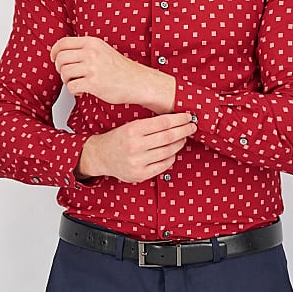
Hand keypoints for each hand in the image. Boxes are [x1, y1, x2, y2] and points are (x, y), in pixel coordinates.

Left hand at [49, 36, 174, 111]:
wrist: (137, 82)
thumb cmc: (121, 69)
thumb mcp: (103, 50)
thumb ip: (86, 49)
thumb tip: (65, 53)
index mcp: (92, 43)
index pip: (63, 43)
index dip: (54, 52)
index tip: (54, 58)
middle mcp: (91, 53)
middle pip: (60, 58)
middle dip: (60, 69)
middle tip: (67, 75)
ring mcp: (92, 68)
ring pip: (64, 73)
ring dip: (67, 81)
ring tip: (76, 83)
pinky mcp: (93, 84)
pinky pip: (72, 87)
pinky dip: (74, 91)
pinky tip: (82, 91)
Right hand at [77, 112, 197, 184]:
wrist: (100, 156)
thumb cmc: (118, 138)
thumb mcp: (130, 126)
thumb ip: (150, 125)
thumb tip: (176, 120)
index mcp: (133, 130)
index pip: (163, 123)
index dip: (179, 119)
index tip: (188, 117)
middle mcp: (135, 146)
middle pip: (168, 137)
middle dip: (184, 130)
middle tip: (192, 127)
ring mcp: (138, 162)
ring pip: (168, 152)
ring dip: (179, 144)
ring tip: (183, 138)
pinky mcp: (140, 174)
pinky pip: (163, 165)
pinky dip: (171, 157)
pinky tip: (172, 152)